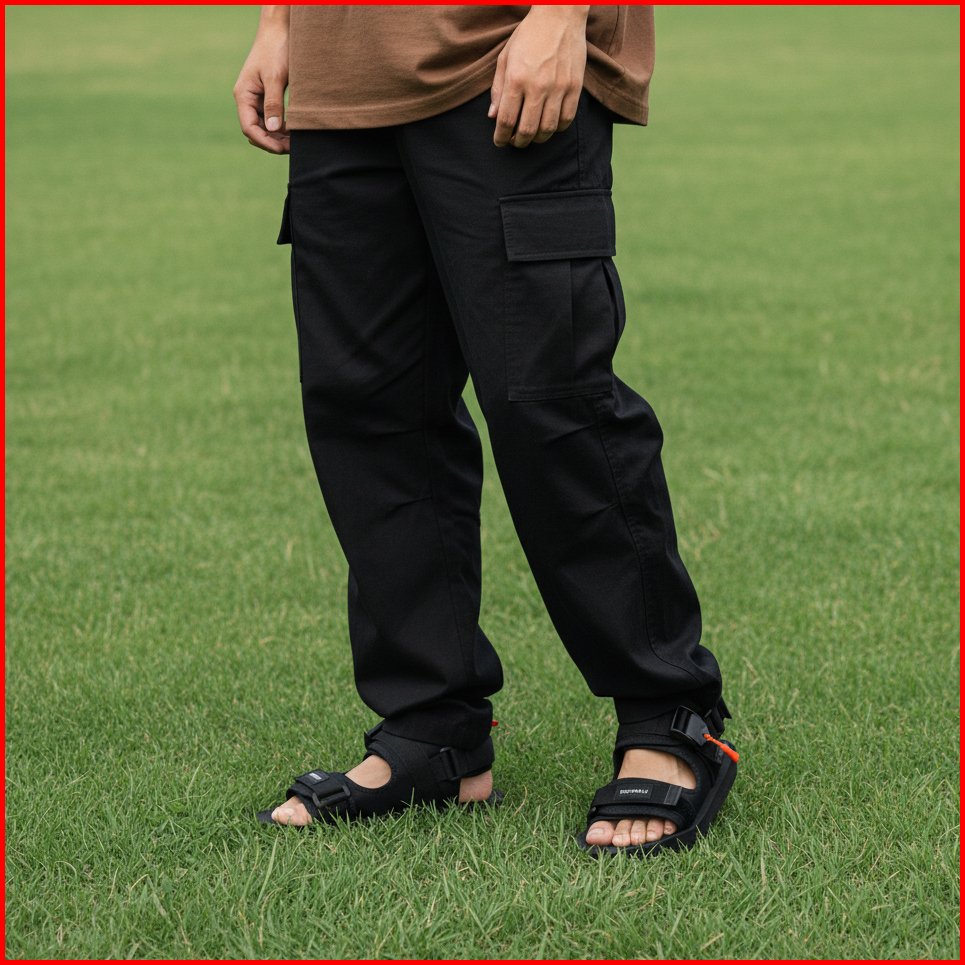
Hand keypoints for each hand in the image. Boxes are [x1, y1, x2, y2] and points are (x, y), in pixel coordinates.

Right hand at [233, 6, 290, 154]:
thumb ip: (274, 104)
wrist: (280, 29)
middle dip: (272, 142)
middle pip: (256, 131)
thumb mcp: (275, 77)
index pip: (249, 128)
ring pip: (264, 127)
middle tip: (292, 148)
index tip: (282, 149)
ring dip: (277, 137)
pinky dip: (281, 127)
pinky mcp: (267, 96)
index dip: (264, 142)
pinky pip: (271, 118)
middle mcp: (247, 99)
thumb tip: (274, 130)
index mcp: (243, 95)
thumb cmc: (276, 49)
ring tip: (295, 141)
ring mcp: (256, 98)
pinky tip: (293, 130)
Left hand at [489, 5, 588, 148]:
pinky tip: (549, 125)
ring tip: (531, 135)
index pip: (506, 120)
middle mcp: (538, 86)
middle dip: (518, 142)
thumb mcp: (506, 57)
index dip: (501, 136)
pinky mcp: (575, 87)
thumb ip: (497, 88)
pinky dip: (556, 129)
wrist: (560, 15)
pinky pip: (566, 119)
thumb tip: (492, 116)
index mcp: (516, 78)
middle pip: (527, 130)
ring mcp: (559, 87)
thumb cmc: (529, 35)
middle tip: (515, 142)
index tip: (499, 141)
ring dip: (537, 139)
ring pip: (547, 129)